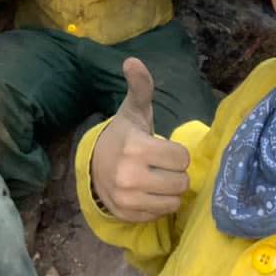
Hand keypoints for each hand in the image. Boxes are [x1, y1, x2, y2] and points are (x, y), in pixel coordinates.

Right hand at [90, 58, 189, 221]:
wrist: (94, 166)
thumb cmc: (123, 136)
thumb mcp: (133, 111)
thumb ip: (140, 87)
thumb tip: (132, 60)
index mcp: (135, 148)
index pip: (182, 158)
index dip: (176, 153)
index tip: (162, 149)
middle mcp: (129, 176)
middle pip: (182, 182)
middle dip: (175, 173)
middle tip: (160, 166)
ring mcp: (127, 199)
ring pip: (174, 201)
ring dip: (170, 190)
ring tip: (156, 179)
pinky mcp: (127, 215)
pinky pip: (161, 214)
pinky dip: (158, 205)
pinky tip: (146, 193)